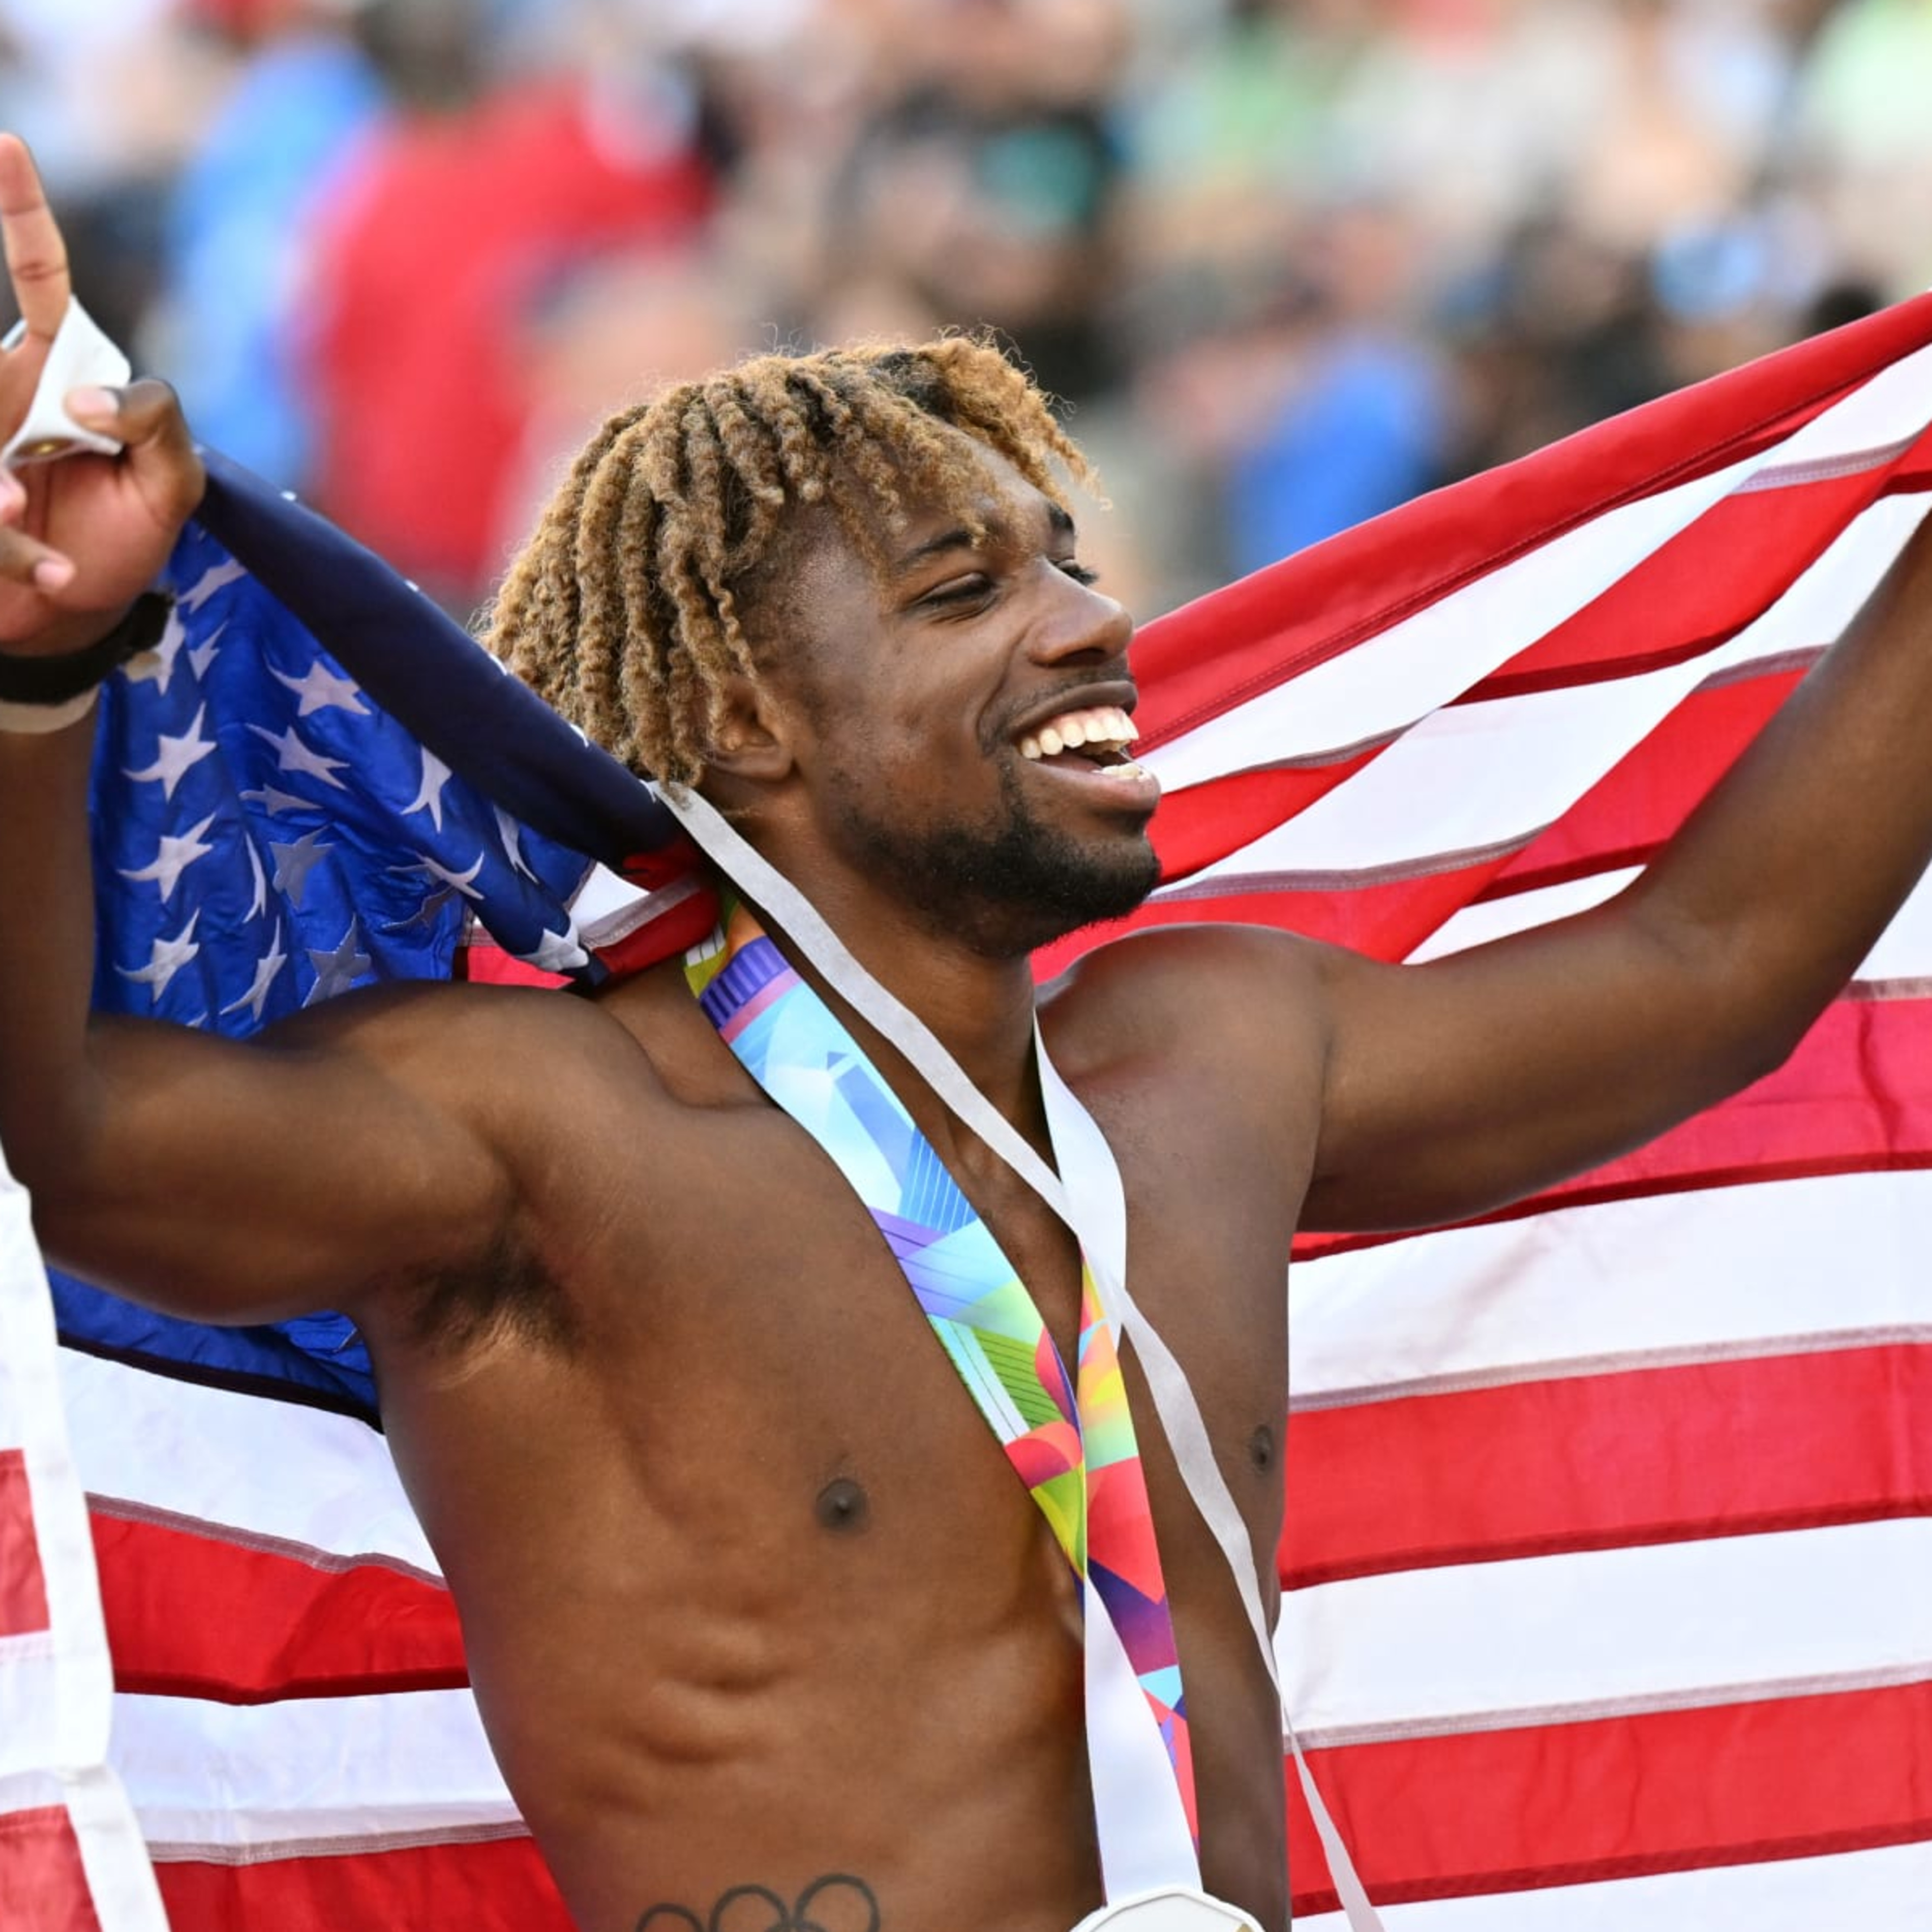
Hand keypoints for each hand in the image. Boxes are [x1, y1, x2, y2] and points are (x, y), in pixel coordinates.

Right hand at [0, 133, 203, 653]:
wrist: (77, 616)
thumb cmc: (122, 541)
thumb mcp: (173, 485)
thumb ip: (157, 420)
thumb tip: (79, 394)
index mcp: (52, 368)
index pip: (41, 276)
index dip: (23, 213)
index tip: (10, 145)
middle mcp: (3, 387)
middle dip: (4, 448)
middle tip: (22, 493)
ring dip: (3, 500)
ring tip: (27, 522)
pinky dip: (16, 551)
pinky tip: (49, 574)